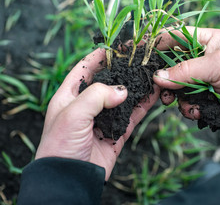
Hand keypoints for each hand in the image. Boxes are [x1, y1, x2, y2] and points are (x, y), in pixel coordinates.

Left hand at [35, 49, 159, 179]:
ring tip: (152, 73)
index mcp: (70, 95)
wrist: (70, 179)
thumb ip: (97, 96)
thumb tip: (123, 91)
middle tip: (141, 57)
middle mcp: (87, 104)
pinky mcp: (117, 132)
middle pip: (109, 80)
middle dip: (125, 69)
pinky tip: (154, 94)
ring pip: (124, 97)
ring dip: (138, 86)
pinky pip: (133, 114)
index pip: (86, 68)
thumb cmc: (61, 146)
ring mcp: (104, 118)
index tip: (119, 45)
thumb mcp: (73, 114)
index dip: (101, 55)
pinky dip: (144, 105)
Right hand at [153, 28, 219, 128]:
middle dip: (167, 79)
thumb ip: (185, 70)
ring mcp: (205, 79)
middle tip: (159, 89)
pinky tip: (199, 111)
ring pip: (178, 87)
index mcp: (209, 41)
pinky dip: (189, 109)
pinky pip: (187, 102)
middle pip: (174, 65)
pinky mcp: (206, 97)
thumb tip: (158, 77)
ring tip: (186, 105)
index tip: (142, 52)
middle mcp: (205, 59)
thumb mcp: (216, 66)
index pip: (177, 37)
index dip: (159, 43)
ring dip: (178, 98)